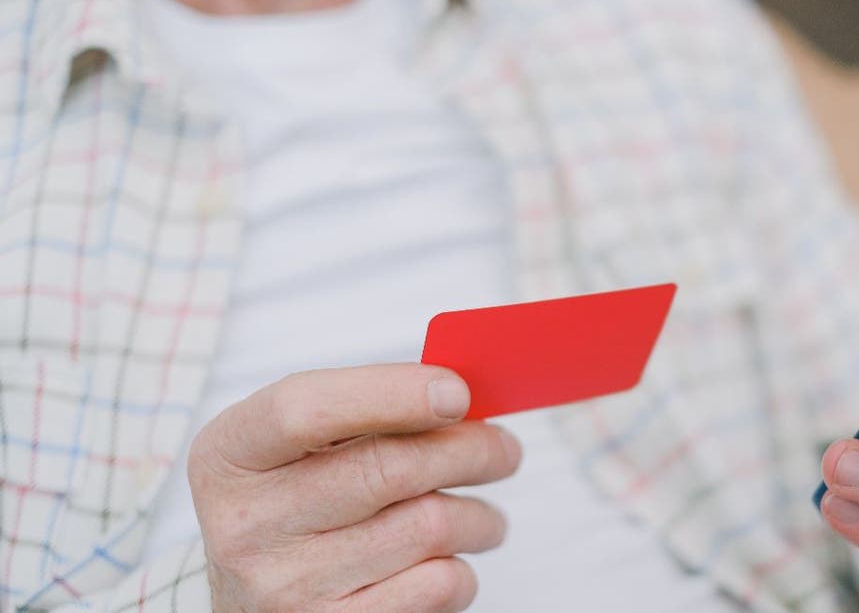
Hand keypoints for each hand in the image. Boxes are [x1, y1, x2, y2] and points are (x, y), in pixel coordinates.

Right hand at [187, 364, 521, 611]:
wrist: (254, 602)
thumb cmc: (296, 503)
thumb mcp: (297, 447)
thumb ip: (363, 410)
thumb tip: (459, 397)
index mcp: (229, 455)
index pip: (302, 410)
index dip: (390, 393)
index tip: (457, 392)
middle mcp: (245, 524)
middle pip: (387, 468)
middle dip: (470, 450)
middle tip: (503, 449)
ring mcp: (284, 588)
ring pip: (428, 527)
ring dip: (478, 515)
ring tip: (482, 515)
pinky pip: (435, 586)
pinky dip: (462, 568)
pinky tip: (448, 560)